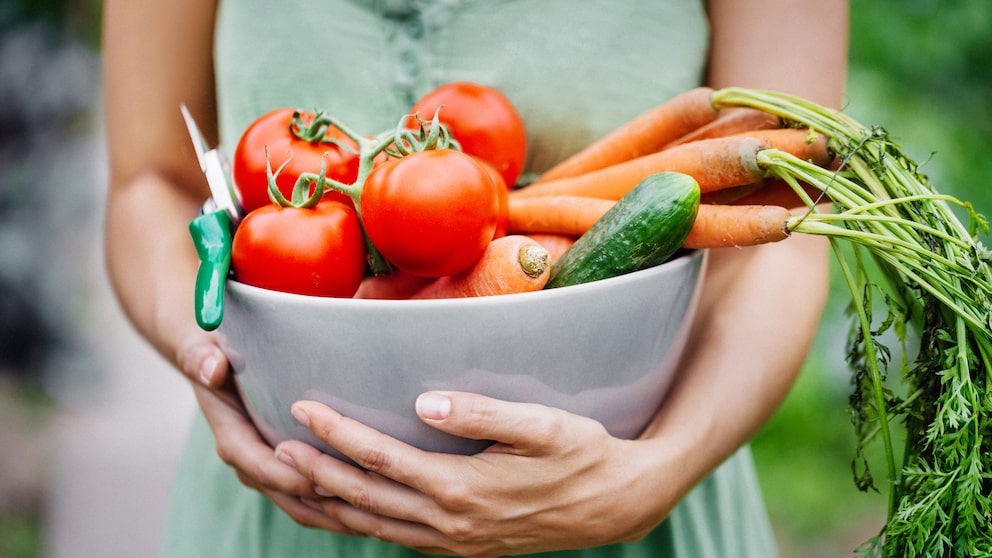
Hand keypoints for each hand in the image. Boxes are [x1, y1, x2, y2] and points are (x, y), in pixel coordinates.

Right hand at [176, 332, 361, 533]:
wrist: (213, 362)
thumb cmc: (215, 352)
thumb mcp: (203, 348)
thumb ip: (201, 357)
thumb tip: (212, 368)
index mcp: (232, 435)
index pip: (258, 465)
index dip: (288, 477)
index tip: (321, 481)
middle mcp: (250, 459)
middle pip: (285, 494)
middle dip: (320, 504)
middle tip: (362, 504)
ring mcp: (268, 467)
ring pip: (300, 503)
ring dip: (333, 512)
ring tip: (374, 514)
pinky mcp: (287, 465)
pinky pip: (310, 495)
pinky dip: (336, 505)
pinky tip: (371, 506)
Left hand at [274, 392, 683, 556]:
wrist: (616, 505)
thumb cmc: (583, 455)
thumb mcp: (543, 426)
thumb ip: (482, 414)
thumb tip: (424, 401)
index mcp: (463, 489)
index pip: (383, 459)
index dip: (338, 433)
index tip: (303, 407)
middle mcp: (450, 523)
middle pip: (365, 500)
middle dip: (315, 473)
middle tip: (273, 449)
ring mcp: (454, 542)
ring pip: (373, 527)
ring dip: (328, 506)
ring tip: (290, 482)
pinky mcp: (461, 546)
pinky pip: (395, 538)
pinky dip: (359, 523)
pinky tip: (344, 508)